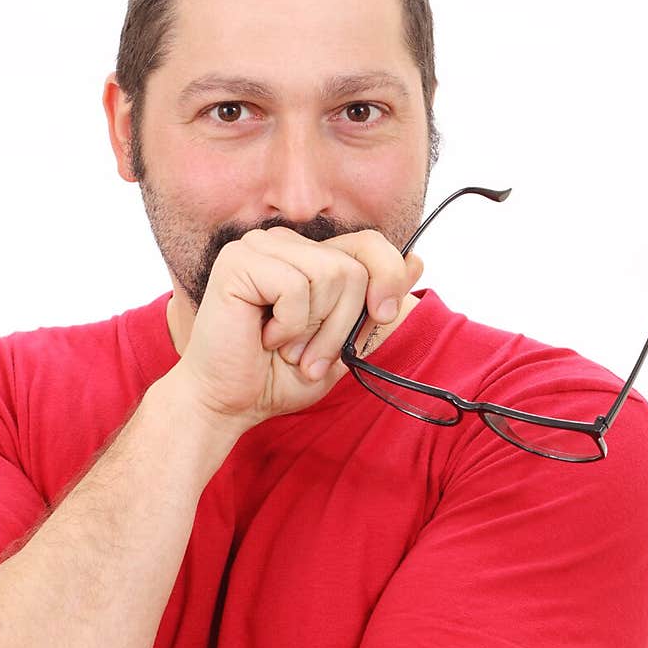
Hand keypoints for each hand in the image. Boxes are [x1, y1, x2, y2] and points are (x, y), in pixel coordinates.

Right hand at [174, 226, 422, 430]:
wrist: (230, 404)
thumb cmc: (277, 376)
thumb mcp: (344, 344)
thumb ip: (375, 306)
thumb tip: (418, 261)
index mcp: (308, 256)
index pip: (369, 243)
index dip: (387, 279)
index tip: (380, 317)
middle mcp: (284, 243)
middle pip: (355, 267)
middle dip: (342, 324)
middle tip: (309, 355)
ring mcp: (259, 247)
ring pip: (332, 275)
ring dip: (316, 329)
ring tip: (286, 348)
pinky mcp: (239, 261)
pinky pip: (297, 287)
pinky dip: (289, 326)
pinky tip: (263, 337)